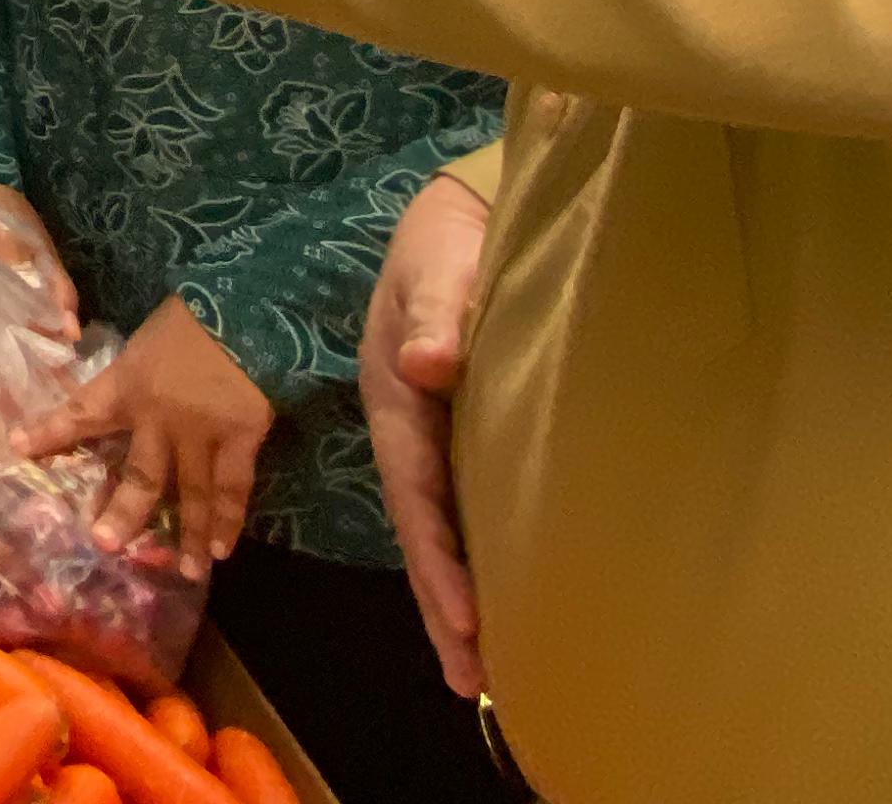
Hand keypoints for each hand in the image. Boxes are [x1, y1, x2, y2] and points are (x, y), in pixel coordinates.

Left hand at [18, 296, 271, 580]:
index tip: (18, 448)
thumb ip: (133, 372)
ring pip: (190, 493)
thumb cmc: (193, 317)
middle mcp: (159, 418)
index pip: (81, 411)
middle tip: (105, 544)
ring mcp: (202, 434)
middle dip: (124, 512)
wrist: (250, 309)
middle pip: (140, 474)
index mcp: (129, 384)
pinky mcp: (241, 439)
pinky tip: (223, 550)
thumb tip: (115, 390)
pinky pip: (232, 489)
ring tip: (185, 572)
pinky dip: (229, 521)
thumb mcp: (147, 339)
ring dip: (187, 535)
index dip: (50, 431)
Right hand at [362, 170, 491, 695]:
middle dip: (442, 604)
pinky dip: (471, 555)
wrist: (452, 212)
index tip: (470, 621)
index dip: (439, 560)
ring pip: (439, 524)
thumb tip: (427, 363)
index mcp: (394, 396)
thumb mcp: (438, 264)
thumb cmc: (447, 238)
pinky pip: (459, 504)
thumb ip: (437, 310)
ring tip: (482, 665)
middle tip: (473, 680)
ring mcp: (429, 431)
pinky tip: (497, 590)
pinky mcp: (456, 428)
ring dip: (455, 593)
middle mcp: (406, 425)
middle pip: (421, 528)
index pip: (417, 493)